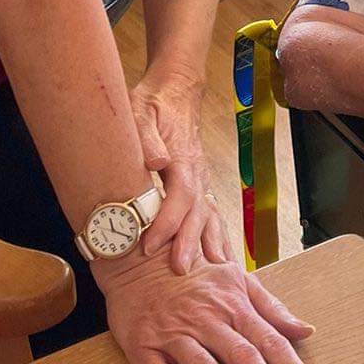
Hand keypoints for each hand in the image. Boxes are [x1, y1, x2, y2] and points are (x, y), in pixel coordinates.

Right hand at [97, 244, 325, 363]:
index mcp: (234, 305)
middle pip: (245, 359)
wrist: (136, 256)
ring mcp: (173, 334)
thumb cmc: (194, 272)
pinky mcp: (143, 348)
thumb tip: (306, 331)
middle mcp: (207, 320)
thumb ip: (271, 308)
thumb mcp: (236, 280)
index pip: (272, 344)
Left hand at [132, 72, 231, 271]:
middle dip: (189, 243)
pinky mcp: (200, 186)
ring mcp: (202, 180)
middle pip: (198, 213)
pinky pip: (211, 215)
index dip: (167, 223)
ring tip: (212, 272)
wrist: (176, 90)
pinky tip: (221, 259)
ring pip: (209, 216)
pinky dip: (217, 238)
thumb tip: (156, 161)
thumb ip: (147, 137)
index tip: (150, 245)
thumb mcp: (142, 111)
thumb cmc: (155, 102)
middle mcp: (197, 173)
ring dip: (208, 244)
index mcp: (183, 159)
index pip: (180, 196)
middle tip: (179, 270)